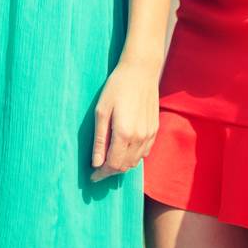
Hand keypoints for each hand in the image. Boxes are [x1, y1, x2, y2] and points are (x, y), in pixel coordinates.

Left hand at [90, 60, 158, 180]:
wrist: (141, 70)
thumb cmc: (117, 86)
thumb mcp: (101, 110)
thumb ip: (100, 139)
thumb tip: (96, 163)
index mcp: (124, 134)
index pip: (113, 165)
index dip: (101, 174)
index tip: (92, 176)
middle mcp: (139, 138)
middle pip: (124, 166)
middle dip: (110, 172)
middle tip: (98, 169)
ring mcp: (149, 134)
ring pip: (135, 161)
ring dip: (122, 165)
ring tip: (110, 160)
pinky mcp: (155, 129)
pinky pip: (144, 152)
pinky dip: (134, 157)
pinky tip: (125, 150)